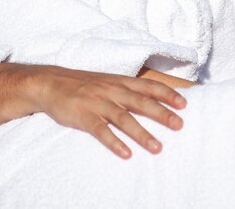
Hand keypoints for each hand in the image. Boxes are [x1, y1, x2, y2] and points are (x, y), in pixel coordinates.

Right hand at [0, 62, 186, 159]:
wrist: (49, 83)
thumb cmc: (82, 84)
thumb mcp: (106, 81)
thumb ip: (126, 88)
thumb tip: (150, 97)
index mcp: (117, 81)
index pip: (147, 86)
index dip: (166, 94)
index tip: (185, 103)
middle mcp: (110, 90)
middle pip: (140, 102)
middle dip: (161, 114)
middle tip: (180, 125)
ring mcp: (96, 103)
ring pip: (123, 118)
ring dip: (142, 133)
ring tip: (157, 147)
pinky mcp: (83, 116)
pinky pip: (101, 131)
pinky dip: (114, 142)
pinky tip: (125, 154)